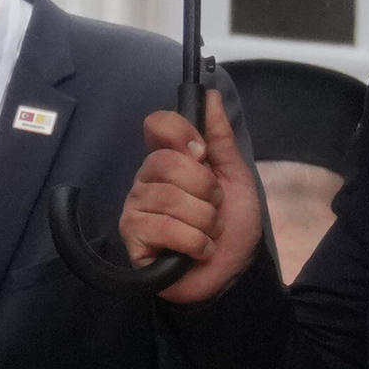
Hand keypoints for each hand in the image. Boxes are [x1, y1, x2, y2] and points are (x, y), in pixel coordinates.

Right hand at [117, 89, 264, 304]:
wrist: (233, 273)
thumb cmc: (232, 226)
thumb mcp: (235, 177)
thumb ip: (221, 138)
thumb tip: (209, 95)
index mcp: (169, 161)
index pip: (157, 125)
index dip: (181, 134)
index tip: (202, 154)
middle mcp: (146, 181)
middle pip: (167, 163)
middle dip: (205, 189)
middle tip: (214, 207)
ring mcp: (136, 209)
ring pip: (170, 198)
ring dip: (205, 221)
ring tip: (208, 234)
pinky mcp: (133, 238)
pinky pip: (163, 227)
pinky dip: (194, 242)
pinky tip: (198, 251)